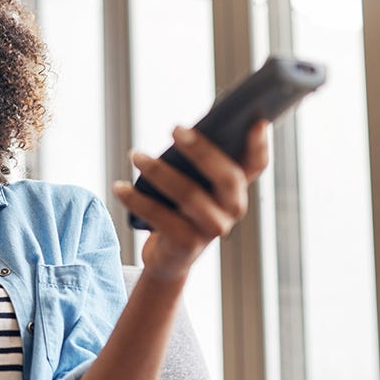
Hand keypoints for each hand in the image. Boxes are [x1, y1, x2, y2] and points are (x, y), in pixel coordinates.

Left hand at [113, 120, 269, 280]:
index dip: (259, 144)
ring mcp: (213, 229)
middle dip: (201, 150)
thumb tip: (182, 130)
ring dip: (159, 172)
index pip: (256, 165)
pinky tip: (119, 186)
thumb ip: (194, 162)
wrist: (167, 259)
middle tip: (175, 128)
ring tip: (135, 155)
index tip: (257, 120)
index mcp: (235, 189)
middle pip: (226, 177)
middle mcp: (232, 210)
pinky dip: (136, 200)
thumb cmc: (177, 210)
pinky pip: (161, 217)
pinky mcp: (188, 244)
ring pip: (189, 195)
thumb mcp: (190, 185)